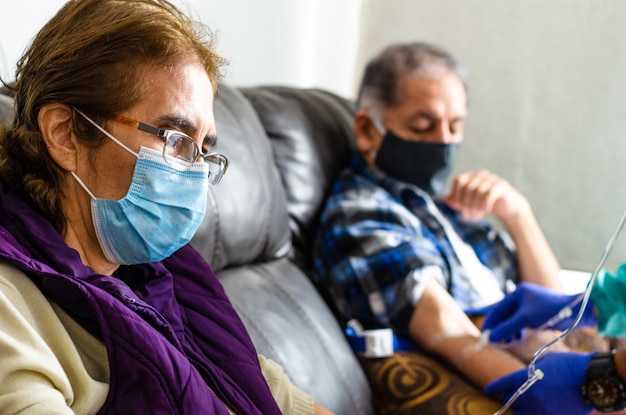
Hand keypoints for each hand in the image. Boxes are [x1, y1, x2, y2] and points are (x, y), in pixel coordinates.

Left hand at [445, 170, 528, 222]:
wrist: (509, 208)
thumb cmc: (487, 204)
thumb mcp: (471, 203)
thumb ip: (458, 201)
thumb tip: (446, 200)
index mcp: (472, 176)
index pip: (458, 180)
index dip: (456, 194)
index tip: (458, 207)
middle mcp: (481, 175)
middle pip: (467, 187)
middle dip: (466, 204)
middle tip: (468, 216)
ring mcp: (492, 179)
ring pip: (477, 191)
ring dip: (475, 207)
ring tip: (476, 216)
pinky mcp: (501, 185)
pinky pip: (488, 194)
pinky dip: (484, 205)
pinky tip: (485, 211)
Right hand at [481, 282, 595, 342]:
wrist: (578, 312)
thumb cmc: (551, 311)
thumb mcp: (525, 319)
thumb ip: (507, 328)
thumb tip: (491, 338)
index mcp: (517, 293)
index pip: (497, 309)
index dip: (490, 323)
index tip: (485, 337)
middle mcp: (521, 298)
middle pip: (504, 316)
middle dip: (500, 329)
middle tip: (496, 343)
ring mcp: (529, 306)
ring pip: (513, 321)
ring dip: (509, 332)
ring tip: (509, 342)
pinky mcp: (537, 314)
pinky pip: (521, 323)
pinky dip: (518, 331)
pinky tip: (519, 339)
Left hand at [485, 351, 594, 414]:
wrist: (592, 377)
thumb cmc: (569, 365)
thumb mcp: (544, 362)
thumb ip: (530, 373)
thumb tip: (525, 381)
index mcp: (524, 379)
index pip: (501, 386)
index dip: (494, 388)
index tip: (489, 391)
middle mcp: (529, 396)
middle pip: (511, 403)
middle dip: (510, 399)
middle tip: (511, 396)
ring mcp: (542, 410)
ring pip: (524, 414)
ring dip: (524, 409)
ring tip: (529, 403)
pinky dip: (539, 413)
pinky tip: (544, 407)